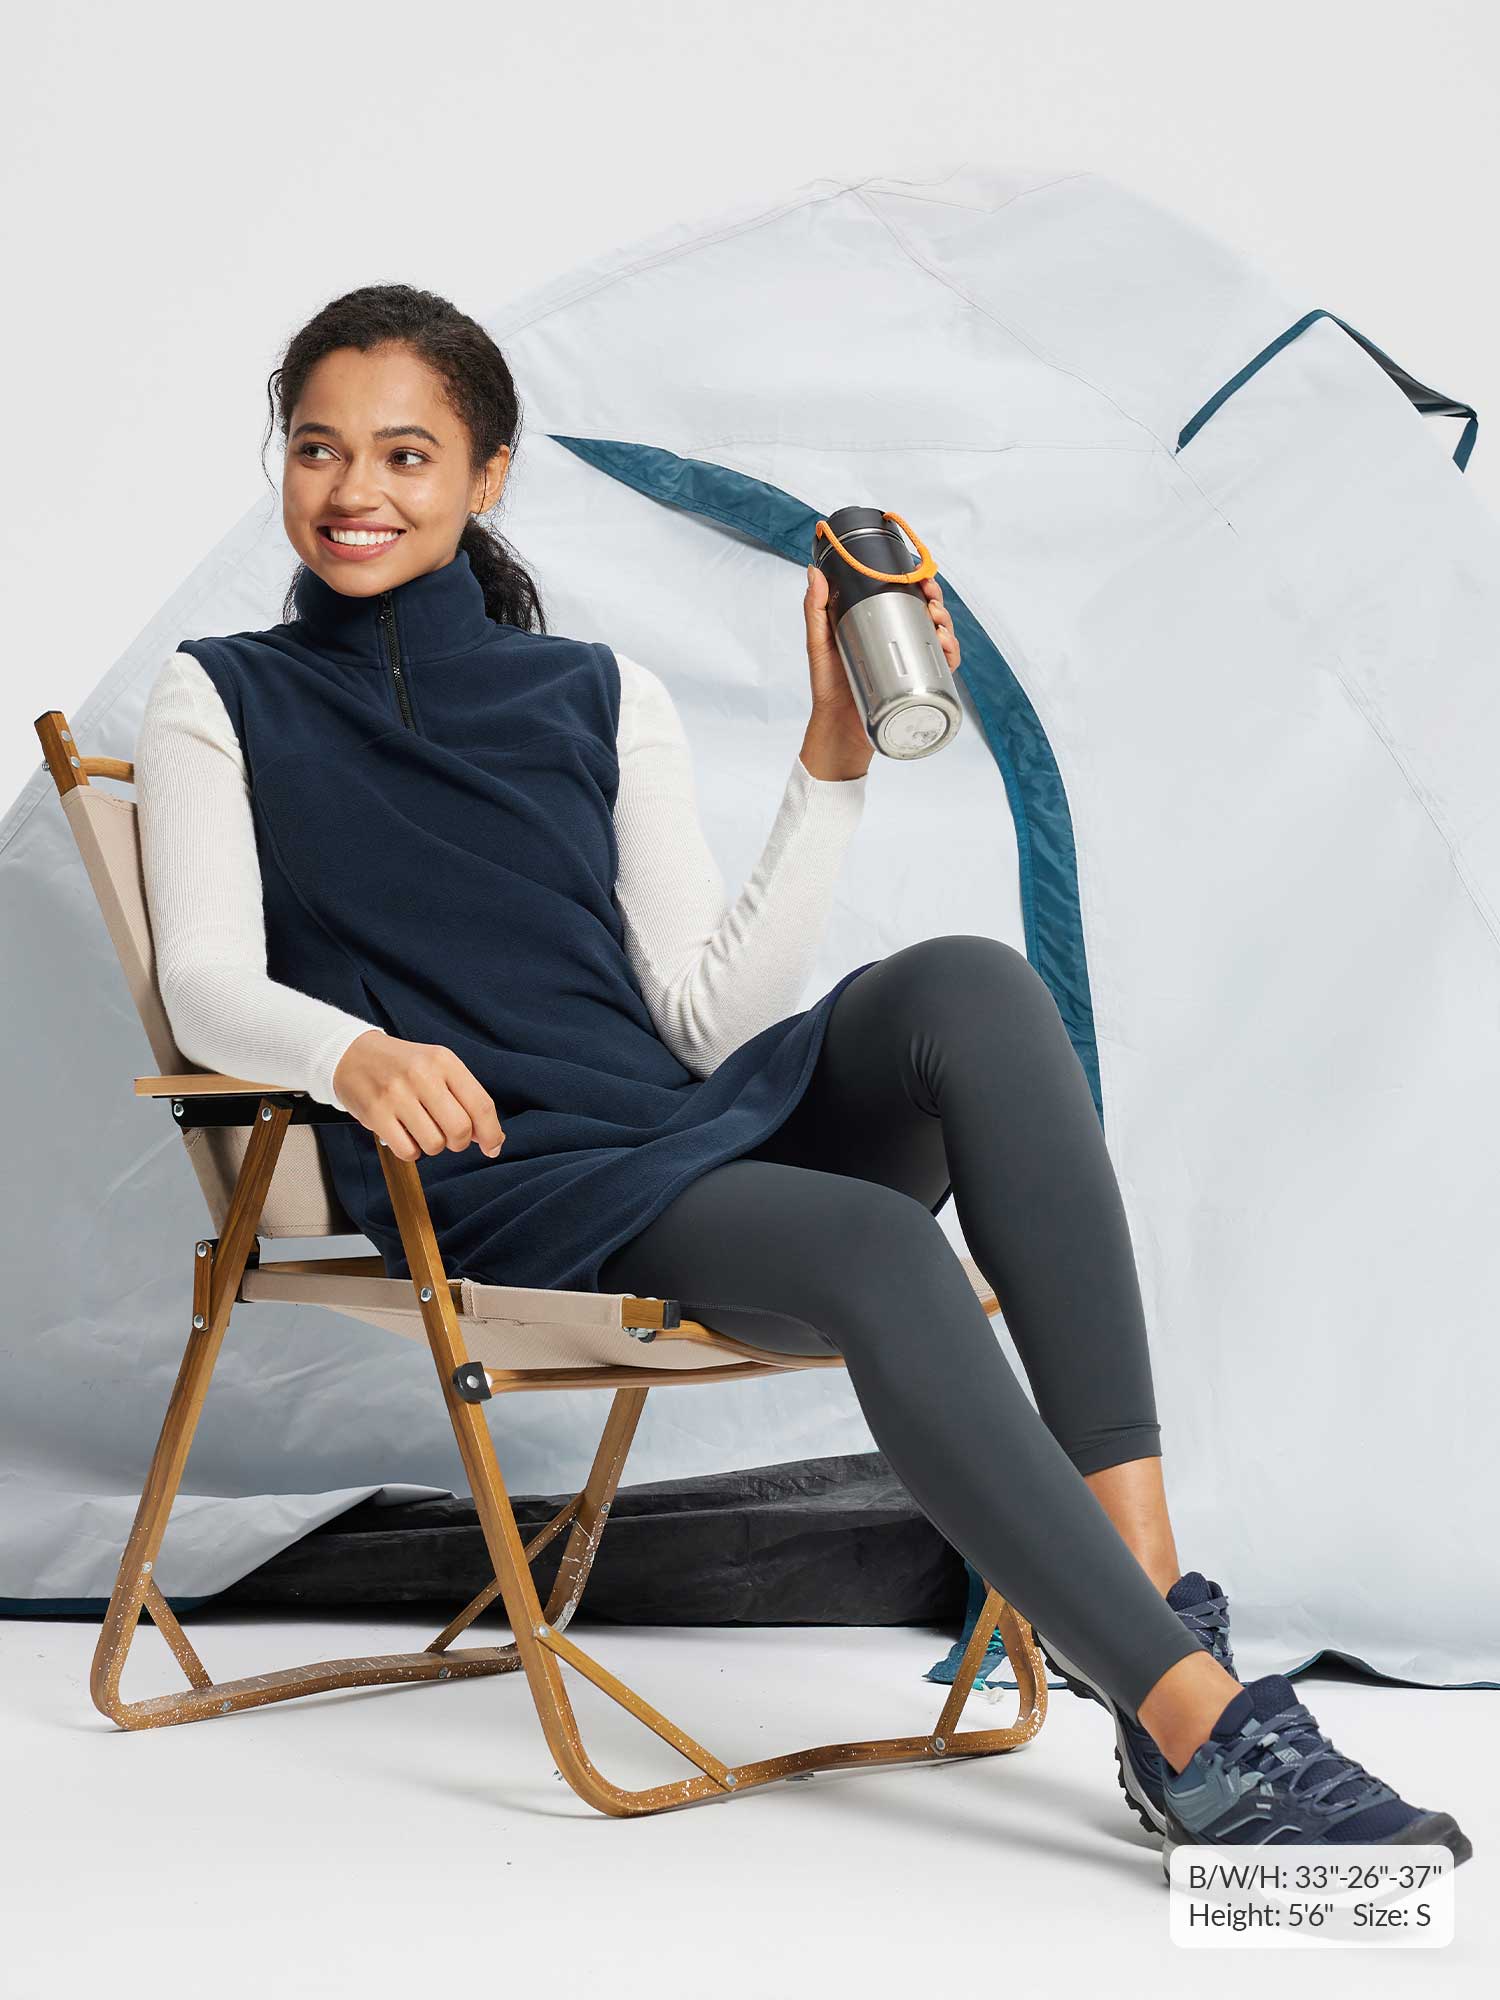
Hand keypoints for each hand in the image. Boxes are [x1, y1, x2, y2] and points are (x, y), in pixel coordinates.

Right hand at [332, 1029, 504, 1162]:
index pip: (481, 1105)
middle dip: (459, 1142)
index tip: (492, 1147)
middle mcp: (422, 1075)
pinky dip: (411, 1151)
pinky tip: (404, 1134)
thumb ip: (465, 1098)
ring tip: (421, 1129)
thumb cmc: (402, 1066)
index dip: (492, 1133)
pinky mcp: (376, 1113)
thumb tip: (491, 1138)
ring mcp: (397, 1094)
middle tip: (449, 1136)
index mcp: (444, 1061)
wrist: (352, 1055)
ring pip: (435, 1144)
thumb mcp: (437, 1067)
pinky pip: (408, 1151)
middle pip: (460, 1130)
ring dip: (433, 1145)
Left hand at [802, 564, 961, 778]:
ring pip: (941, 637)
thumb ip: (815, 608)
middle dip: (937, 601)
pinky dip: (951, 654)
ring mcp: (911, 664)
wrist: (837, 725)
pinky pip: (944, 667)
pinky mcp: (919, 686)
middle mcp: (899, 643)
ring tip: (937, 622)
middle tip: (932, 599)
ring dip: (947, 624)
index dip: (919, 583)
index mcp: (879, 626)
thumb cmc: (827, 685)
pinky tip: (945, 646)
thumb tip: (814, 572)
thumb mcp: (819, 641)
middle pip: (928, 614)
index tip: (921, 575)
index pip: (906, 598)